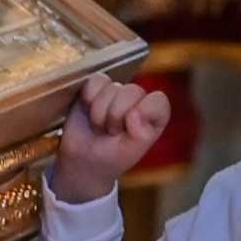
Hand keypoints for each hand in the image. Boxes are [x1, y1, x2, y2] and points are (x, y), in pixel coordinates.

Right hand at [51, 71, 169, 202]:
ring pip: (111, 88)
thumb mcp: (129, 152)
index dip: (142, 112)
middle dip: (115, 115)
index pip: (158, 101)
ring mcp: (118, 92)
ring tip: (99, 126)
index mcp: (154, 115)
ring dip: (99, 112)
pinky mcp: (98, 86)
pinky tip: (87, 111)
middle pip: (132, 92)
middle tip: (110, 132)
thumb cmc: (111, 157)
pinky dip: (88, 98)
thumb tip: (135, 112)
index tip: (127, 129)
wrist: (82, 159)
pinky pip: (95, 81)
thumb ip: (142, 135)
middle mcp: (139, 101)